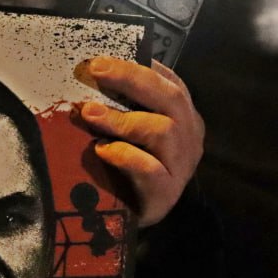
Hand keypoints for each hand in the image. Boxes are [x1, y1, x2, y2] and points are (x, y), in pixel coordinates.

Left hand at [75, 56, 204, 226]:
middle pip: (170, 98)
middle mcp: (189, 137)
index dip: (140, 67)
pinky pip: (151, 169)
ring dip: (123, 119)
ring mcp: (182, 166)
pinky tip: (102, 151)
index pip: (170, 82)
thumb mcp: (125, 130)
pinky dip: (125, 156)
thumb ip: (120, 104)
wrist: (126, 219)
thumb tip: (88, 71)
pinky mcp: (167, 193)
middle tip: (96, 70)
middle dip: (132, 79)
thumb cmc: (124, 167)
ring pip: (164, 130)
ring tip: (90, 114)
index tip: (104, 59)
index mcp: (182, 116)